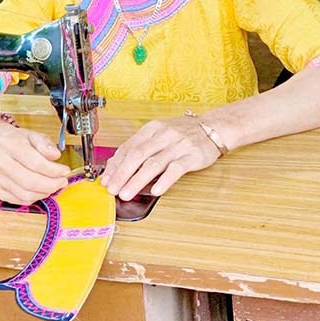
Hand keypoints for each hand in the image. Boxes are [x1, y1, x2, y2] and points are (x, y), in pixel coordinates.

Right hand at [0, 122, 70, 204]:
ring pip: (24, 194)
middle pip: (29, 182)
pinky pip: (18, 200)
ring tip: (53, 186)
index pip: (35, 162)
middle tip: (62, 181)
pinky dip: (33, 198)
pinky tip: (41, 191)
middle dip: (51, 185)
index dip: (53, 170)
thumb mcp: (34, 135)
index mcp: (10, 144)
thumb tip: (55, 155)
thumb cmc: (18, 140)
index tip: (65, 171)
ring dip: (44, 193)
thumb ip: (46, 144)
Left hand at [99, 116, 221, 200]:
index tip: (105, 180)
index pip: (128, 147)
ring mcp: (178, 146)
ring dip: (137, 180)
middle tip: (112, 189)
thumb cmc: (183, 133)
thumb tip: (117, 166)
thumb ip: (141, 147)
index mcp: (152, 129)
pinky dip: (164, 180)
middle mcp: (163, 136)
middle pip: (137, 155)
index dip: (115, 165)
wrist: (214, 127)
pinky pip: (176, 169)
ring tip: (126, 194)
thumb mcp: (159, 134)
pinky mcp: (192, 156)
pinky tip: (155, 191)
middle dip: (121, 174)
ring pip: (153, 164)